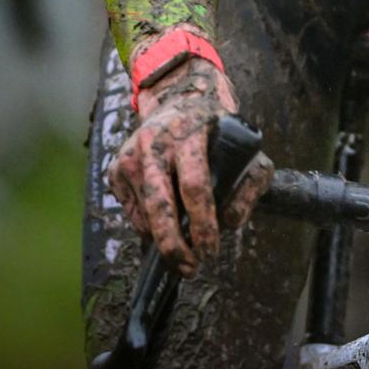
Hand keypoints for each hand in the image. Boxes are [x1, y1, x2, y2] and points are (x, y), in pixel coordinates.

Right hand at [106, 57, 271, 276]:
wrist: (179, 99)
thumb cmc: (218, 131)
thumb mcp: (248, 147)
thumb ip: (252, 184)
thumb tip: (230, 223)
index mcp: (189, 134)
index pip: (194, 186)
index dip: (203, 224)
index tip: (211, 250)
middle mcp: (154, 142)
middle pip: (160, 205)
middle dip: (174, 244)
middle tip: (191, 268)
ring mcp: (130, 155)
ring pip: (143, 213)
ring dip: (163, 240)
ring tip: (184, 254)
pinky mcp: (116, 168)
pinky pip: (131, 211)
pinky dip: (148, 227)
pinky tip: (166, 226)